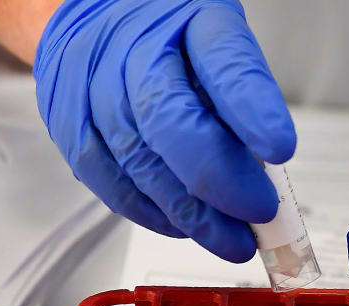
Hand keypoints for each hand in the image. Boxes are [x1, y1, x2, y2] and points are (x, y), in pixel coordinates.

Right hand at [34, 0, 294, 261]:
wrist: (93, 12)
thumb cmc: (173, 33)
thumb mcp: (221, 43)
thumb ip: (243, 99)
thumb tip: (266, 173)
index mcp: (190, 20)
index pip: (223, 63)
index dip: (251, 108)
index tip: (280, 149)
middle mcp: (134, 48)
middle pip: (171, 120)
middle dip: (221, 180)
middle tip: (259, 212)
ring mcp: (93, 84)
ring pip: (139, 161)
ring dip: (192, 214)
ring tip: (231, 239)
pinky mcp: (69, 122)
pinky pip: (108, 180)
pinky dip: (150, 214)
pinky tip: (182, 227)